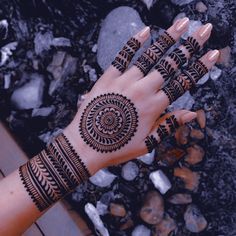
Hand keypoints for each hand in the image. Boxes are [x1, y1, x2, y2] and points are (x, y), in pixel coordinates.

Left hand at [64, 17, 218, 174]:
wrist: (86, 146)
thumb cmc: (117, 147)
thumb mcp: (147, 142)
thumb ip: (169, 125)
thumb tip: (191, 113)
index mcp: (155, 106)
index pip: (183, 82)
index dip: (200, 67)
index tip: (213, 53)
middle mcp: (143, 90)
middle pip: (171, 64)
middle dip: (190, 45)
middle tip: (203, 30)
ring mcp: (125, 81)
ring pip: (150, 56)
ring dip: (167, 38)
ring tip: (181, 23)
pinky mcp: (107, 78)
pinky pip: (122, 56)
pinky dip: (134, 43)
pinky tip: (145, 31)